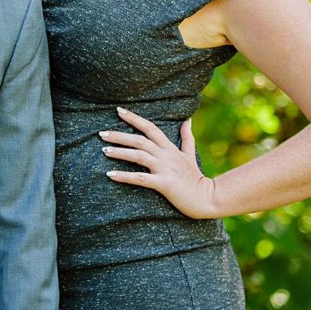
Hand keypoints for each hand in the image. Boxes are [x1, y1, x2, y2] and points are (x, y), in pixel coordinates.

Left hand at [101, 107, 219, 218]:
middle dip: (119, 135)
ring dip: (119, 152)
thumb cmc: (196, 178)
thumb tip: (187, 119)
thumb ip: (187, 137)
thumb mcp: (190, 155)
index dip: (134, 118)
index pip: (150, 127)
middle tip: (101, 133)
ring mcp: (165, 169)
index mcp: (169, 148)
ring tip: (103, 151)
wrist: (209, 198)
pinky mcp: (164, 184)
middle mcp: (165, 155)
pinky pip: (140, 178)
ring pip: (138, 156)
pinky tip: (110, 174)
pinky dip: (124, 176)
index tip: (118, 111)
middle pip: (139, 140)